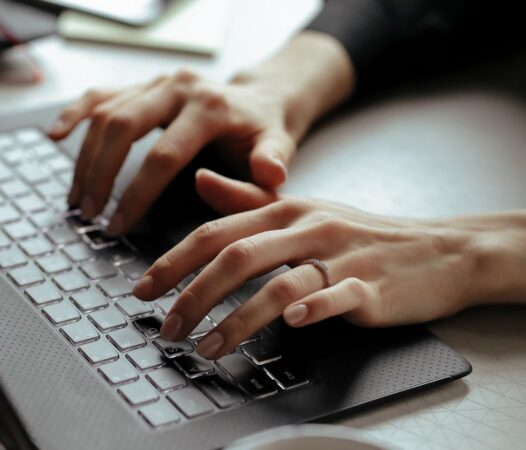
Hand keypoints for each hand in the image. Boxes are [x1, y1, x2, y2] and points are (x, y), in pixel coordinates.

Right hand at [48, 32, 354, 234]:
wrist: (260, 100)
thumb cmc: (264, 134)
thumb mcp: (278, 152)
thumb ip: (268, 168)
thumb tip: (240, 178)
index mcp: (211, 107)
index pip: (163, 155)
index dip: (135, 195)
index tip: (117, 226)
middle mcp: (179, 87)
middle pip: (122, 127)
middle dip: (100, 175)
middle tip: (89, 214)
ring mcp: (157, 82)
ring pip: (106, 113)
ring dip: (85, 158)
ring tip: (77, 198)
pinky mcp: (143, 85)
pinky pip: (100, 95)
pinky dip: (75, 114)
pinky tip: (56, 135)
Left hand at [133, 197, 525, 359]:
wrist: (437, 248)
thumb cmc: (360, 233)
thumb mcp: (302, 210)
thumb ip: (248, 200)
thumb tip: (198, 181)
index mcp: (284, 210)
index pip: (216, 232)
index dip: (174, 260)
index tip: (142, 289)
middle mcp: (306, 227)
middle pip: (237, 256)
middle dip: (193, 293)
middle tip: (167, 327)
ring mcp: (340, 256)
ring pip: (279, 283)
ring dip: (237, 318)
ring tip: (207, 347)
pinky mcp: (372, 285)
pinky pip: (337, 295)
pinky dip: (313, 308)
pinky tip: (291, 325)